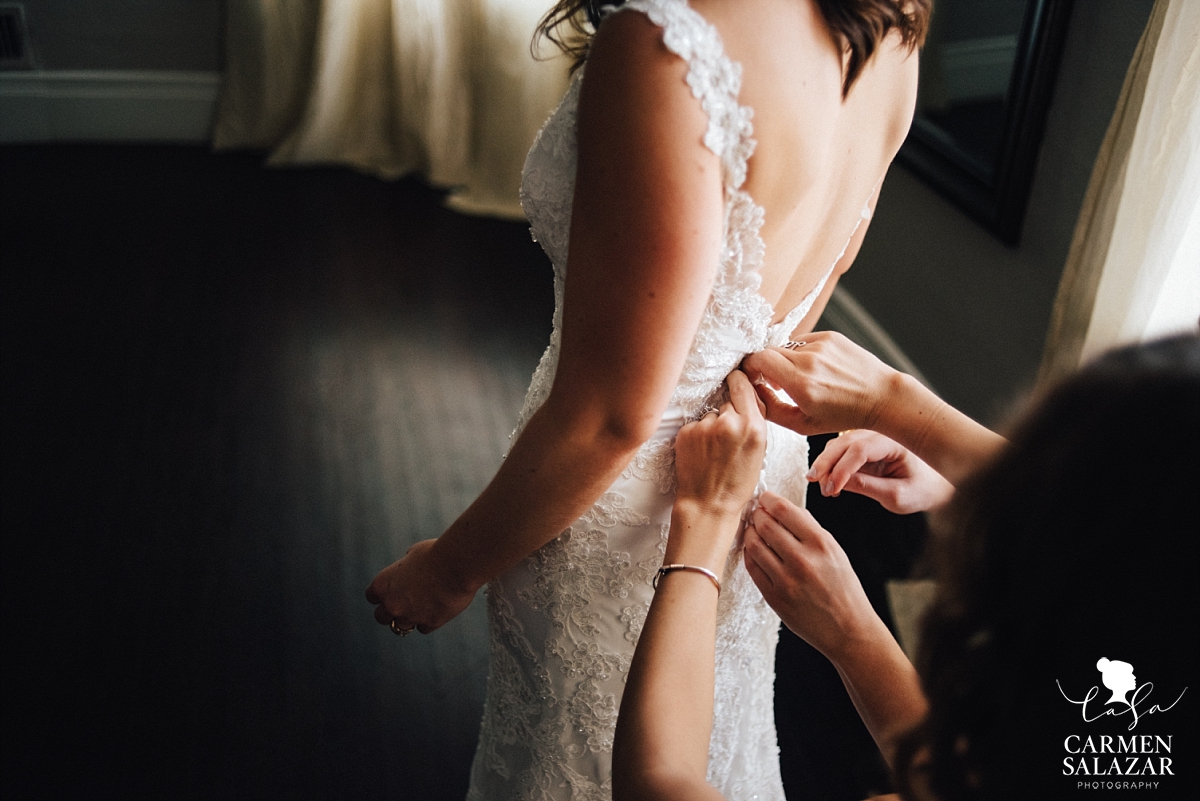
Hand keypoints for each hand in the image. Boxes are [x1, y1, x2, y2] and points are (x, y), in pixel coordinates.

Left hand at [365, 539, 476, 634]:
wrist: (457, 564)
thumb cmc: (436, 553)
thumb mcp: (413, 554)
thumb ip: (404, 568)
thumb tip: (407, 572)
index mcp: (383, 584)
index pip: (371, 596)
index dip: (381, 594)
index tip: (392, 590)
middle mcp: (392, 604)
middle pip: (381, 617)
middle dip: (390, 611)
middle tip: (404, 603)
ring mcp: (411, 616)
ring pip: (401, 627)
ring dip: (408, 619)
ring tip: (422, 608)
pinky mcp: (430, 623)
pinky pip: (424, 628)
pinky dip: (429, 621)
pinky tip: (438, 608)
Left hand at [674, 369, 767, 515]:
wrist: (708, 504)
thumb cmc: (736, 483)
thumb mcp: (759, 451)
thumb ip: (755, 421)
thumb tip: (748, 394)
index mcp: (752, 426)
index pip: (742, 384)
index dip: (738, 381)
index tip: (735, 379)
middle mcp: (729, 422)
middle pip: (727, 401)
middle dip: (728, 413)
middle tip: (728, 438)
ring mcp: (705, 427)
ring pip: (710, 415)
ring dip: (712, 426)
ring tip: (714, 451)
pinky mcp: (686, 432)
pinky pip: (695, 425)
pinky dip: (697, 435)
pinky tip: (701, 453)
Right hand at [741, 332, 900, 434]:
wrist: (881, 396)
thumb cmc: (843, 415)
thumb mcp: (803, 425)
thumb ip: (771, 409)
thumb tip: (752, 390)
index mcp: (801, 384)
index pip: (758, 359)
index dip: (750, 368)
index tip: (755, 379)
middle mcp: (810, 360)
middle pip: (768, 352)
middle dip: (765, 366)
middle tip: (774, 382)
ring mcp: (821, 345)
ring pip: (786, 347)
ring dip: (785, 361)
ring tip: (800, 378)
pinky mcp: (830, 336)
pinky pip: (803, 341)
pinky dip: (802, 354)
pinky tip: (816, 369)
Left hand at [743, 492, 887, 661]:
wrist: (848, 629)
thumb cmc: (844, 589)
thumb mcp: (836, 552)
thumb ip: (811, 529)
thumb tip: (787, 510)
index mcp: (821, 543)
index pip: (784, 510)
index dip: (769, 499)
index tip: (765, 498)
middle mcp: (802, 560)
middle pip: (765, 524)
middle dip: (757, 514)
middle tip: (756, 513)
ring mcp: (786, 580)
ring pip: (754, 545)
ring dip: (750, 533)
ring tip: (753, 530)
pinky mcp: (774, 597)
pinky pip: (752, 567)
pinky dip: (750, 554)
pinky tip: (754, 550)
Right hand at [808, 430, 953, 513]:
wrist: (936, 485)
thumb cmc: (923, 490)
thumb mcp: (899, 496)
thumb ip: (869, 488)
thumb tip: (838, 484)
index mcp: (895, 442)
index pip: (860, 449)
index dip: (842, 469)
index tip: (831, 489)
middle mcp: (881, 434)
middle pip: (844, 442)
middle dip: (826, 462)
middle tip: (814, 483)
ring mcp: (871, 438)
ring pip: (838, 444)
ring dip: (825, 463)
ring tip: (822, 487)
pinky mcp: (864, 447)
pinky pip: (840, 450)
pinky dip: (830, 464)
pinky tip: (829, 482)